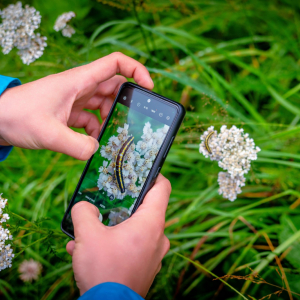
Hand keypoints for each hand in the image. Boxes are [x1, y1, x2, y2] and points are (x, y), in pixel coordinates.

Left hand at [0, 52, 152, 159]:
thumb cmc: (17, 116)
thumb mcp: (48, 133)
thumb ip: (76, 145)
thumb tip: (97, 150)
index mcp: (79, 81)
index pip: (115, 63)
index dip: (136, 70)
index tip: (149, 87)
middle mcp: (81, 88)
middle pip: (115, 87)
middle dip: (126, 104)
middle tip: (133, 122)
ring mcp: (76, 100)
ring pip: (105, 105)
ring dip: (111, 120)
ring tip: (114, 137)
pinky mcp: (71, 113)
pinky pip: (92, 119)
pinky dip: (97, 130)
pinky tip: (93, 143)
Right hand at [66, 174, 170, 296]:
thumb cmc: (104, 272)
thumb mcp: (86, 236)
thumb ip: (83, 212)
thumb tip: (84, 206)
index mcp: (151, 223)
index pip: (162, 188)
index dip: (154, 174)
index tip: (142, 169)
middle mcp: (158, 237)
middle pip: (147, 208)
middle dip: (127, 202)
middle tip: (110, 198)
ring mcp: (154, 253)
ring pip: (137, 228)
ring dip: (116, 225)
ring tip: (93, 229)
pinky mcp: (146, 265)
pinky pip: (133, 245)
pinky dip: (117, 242)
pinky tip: (93, 249)